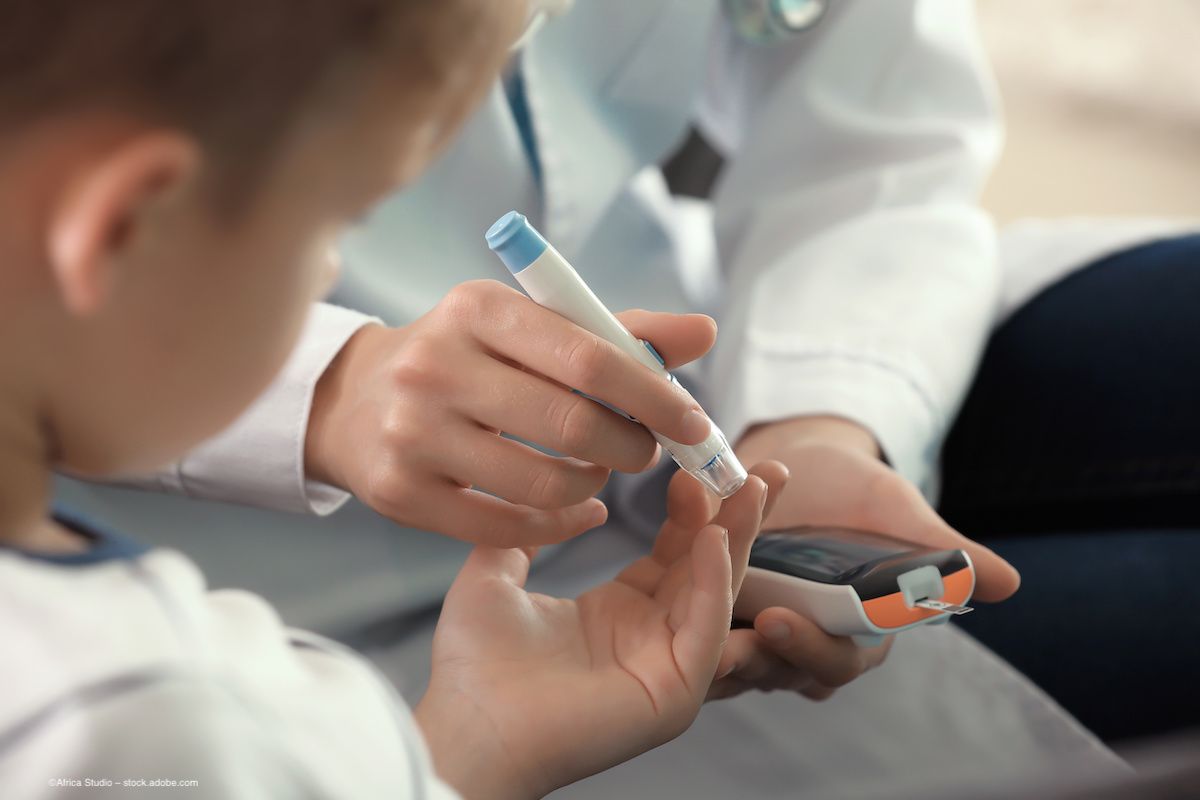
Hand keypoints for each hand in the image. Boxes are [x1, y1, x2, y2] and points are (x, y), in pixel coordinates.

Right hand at [305, 280, 717, 545]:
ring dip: (593, 487)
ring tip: (598, 473)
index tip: (693, 422)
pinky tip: (578, 512)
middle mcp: (436, 365)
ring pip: (543, 484)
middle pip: (571, 425)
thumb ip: (616, 330)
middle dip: (629, 446)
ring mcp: (412, 433)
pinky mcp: (399, 493)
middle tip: (642, 451)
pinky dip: (558, 527)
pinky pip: (505, 527)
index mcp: (478, 309)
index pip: (588, 357)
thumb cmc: (469, 356)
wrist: (355, 400)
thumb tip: (703, 332)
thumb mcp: (530, 326)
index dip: (653, 395)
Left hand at [415, 462, 788, 799]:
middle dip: (739, 515)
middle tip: (765, 468)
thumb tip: (572, 501)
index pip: (675, 551)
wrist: (465, 726)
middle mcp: (651, 637)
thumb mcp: (496, 576)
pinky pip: (706, 628)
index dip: (691, 508)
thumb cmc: (473, 665)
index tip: (693, 462)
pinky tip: (713, 537)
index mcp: (617, 614)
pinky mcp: (675, 691)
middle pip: (709, 566)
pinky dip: (715, 581)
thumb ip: (527, 530)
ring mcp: (667, 665)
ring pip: (718, 589)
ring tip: (751, 485)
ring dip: (738, 535)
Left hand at [707, 416, 1020, 702]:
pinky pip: (688, 585)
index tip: (782, 621)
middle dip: (743, 645)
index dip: (809, 647)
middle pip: (771, 662)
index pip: (834, 661)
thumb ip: (942, 553)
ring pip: (722, 634)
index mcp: (851, 633)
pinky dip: (678, 550)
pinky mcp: (709, 595)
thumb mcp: (899, 514)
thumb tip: (1007, 583)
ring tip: (680, 574)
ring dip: (701, 604)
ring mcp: (749, 620)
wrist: (804, 457)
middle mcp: (798, 637)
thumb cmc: (859, 491)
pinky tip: (674, 507)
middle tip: (714, 623)